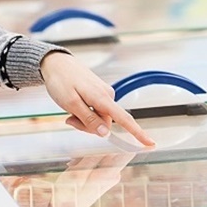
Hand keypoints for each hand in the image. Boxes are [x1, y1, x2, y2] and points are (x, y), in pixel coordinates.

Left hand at [40, 52, 154, 147]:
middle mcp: (107, 95)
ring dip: (84, 120)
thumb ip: (89, 119)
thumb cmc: (61, 81)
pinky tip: (73, 106)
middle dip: (87, 126)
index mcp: (102, 98)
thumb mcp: (71, 103)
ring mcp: (103, 94)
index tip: (150, 143)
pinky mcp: (98, 94)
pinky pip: (95, 111)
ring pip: (98, 119)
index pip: (124, 119)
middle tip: (69, 119)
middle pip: (104, 123)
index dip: (137, 133)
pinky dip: (84, 113)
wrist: (56, 63)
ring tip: (69, 110)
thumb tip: (105, 133)